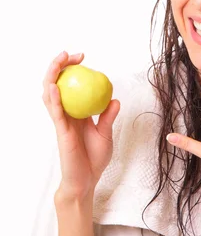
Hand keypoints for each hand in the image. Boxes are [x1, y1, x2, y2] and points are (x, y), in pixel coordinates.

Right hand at [42, 51, 120, 203]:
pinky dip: (54, 97)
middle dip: (61, 66)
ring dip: (53, 75)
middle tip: (73, 54)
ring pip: (51, 93)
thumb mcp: (106, 134)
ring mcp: (62, 121)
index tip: (83, 58)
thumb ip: (108, 117)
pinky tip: (55, 86)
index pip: (72, 86)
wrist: (87, 180)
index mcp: (77, 113)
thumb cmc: (94, 159)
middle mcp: (66, 114)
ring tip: (60, 60)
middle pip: (58, 84)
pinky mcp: (60, 130)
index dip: (74, 70)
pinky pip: (55, 111)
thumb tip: (114, 98)